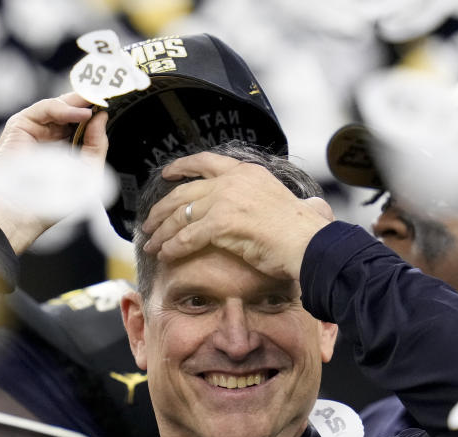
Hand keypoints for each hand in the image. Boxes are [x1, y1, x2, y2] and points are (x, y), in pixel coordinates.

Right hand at [0, 93, 109, 253]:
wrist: (24, 213)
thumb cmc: (51, 202)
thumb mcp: (87, 172)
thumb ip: (97, 144)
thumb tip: (101, 117)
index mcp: (66, 147)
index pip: (83, 122)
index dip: (98, 112)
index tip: (118, 104)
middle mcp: (50, 136)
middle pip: (72, 109)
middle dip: (91, 101)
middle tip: (110, 94)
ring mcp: (36, 129)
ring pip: (60, 105)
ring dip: (80, 102)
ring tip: (98, 104)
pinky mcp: (21, 126)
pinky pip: (45, 109)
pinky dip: (64, 109)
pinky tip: (82, 114)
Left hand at [141, 153, 333, 280]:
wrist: (308, 243)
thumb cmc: (299, 232)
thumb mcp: (277, 200)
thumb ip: (258, 198)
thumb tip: (258, 208)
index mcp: (246, 172)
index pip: (206, 161)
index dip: (181, 167)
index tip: (167, 174)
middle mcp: (232, 181)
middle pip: (184, 191)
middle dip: (161, 209)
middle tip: (149, 222)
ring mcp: (226, 200)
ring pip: (181, 215)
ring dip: (162, 232)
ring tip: (151, 244)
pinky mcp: (222, 223)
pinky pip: (187, 237)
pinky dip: (173, 247)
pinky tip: (165, 255)